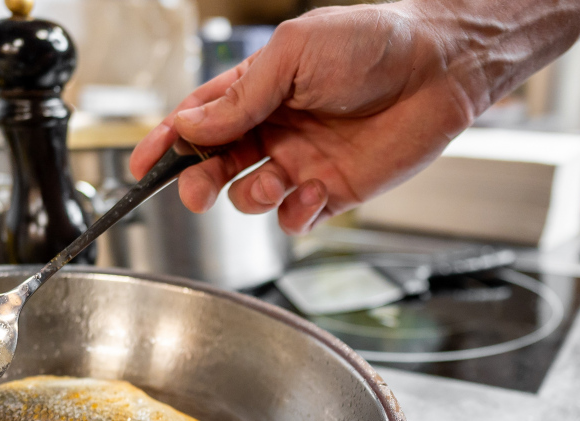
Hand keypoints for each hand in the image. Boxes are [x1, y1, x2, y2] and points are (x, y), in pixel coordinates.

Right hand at [130, 0, 579, 233]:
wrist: (439, 67)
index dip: (165, 143)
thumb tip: (192, 123)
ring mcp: (301, 162)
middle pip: (215, 166)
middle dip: (198, 180)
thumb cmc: (371, 42)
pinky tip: (312, 193)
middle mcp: (274, 129)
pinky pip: (294, 219)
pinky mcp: (333, 192)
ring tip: (273, 180)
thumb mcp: (294, 53)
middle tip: (196, 188)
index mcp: (257, 92)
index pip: (197, 121)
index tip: (140, 166)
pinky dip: (294, 215)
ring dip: (249, 196)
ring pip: (249, 197)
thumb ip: (242, 95)